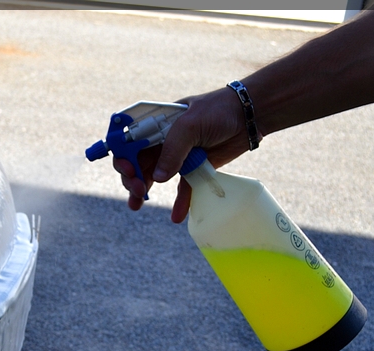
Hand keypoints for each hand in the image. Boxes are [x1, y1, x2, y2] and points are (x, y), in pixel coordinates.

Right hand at [114, 86, 255, 222]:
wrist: (250, 115)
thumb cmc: (217, 110)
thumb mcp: (190, 125)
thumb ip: (172, 150)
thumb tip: (157, 178)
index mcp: (155, 125)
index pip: (129, 143)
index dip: (123, 158)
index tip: (129, 171)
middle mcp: (162, 141)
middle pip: (138, 164)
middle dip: (132, 178)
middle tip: (138, 191)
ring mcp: (178, 156)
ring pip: (155, 178)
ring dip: (143, 192)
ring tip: (137, 206)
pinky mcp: (194, 168)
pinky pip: (183, 188)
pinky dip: (180, 202)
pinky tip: (176, 216)